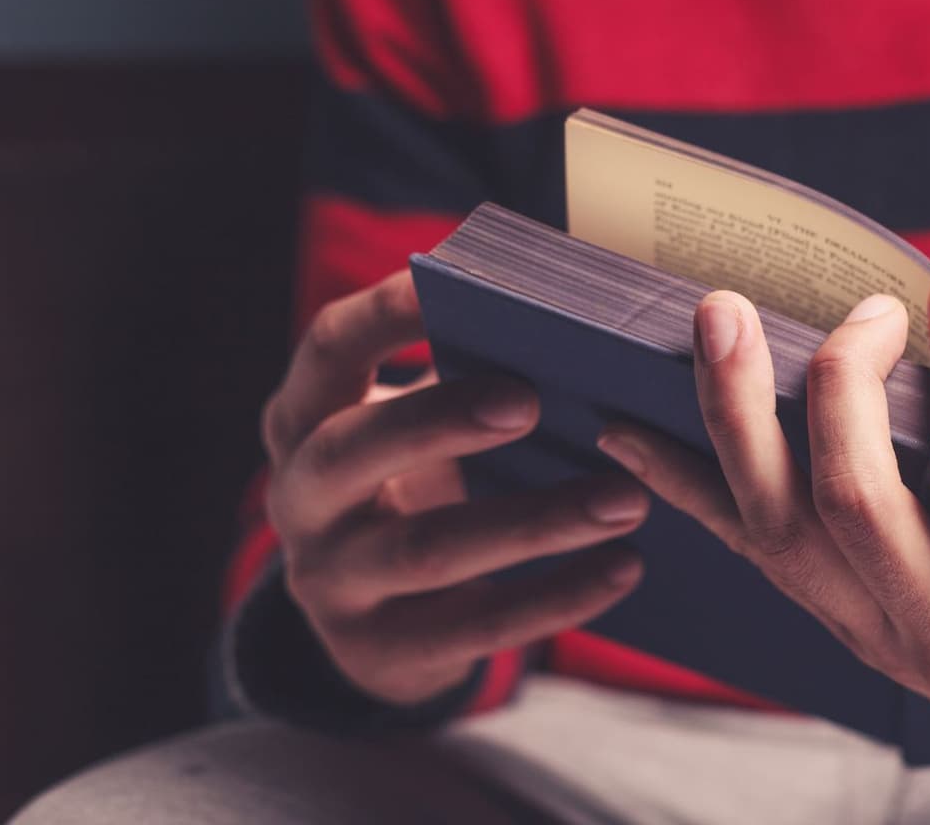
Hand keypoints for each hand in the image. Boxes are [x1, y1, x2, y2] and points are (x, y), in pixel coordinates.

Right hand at [261, 271, 645, 704]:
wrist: (374, 624)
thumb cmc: (416, 485)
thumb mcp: (413, 428)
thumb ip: (464, 377)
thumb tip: (581, 320)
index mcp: (306, 419)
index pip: (327, 350)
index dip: (381, 314)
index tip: (446, 278)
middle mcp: (301, 498)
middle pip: (355, 451)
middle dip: (440, 421)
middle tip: (531, 401)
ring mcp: (333, 581)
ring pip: (429, 550)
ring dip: (534, 523)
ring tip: (628, 499)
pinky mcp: (382, 651)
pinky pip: (476, 626)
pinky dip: (557, 597)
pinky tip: (625, 567)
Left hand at [598, 275, 929, 776]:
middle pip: (853, 499)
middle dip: (842, 384)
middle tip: (868, 306)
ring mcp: (877, 636)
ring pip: (778, 529)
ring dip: (735, 420)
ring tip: (711, 320)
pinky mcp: (844, 625)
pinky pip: (753, 555)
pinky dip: (691, 491)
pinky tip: (631, 434)